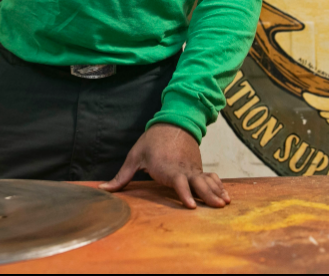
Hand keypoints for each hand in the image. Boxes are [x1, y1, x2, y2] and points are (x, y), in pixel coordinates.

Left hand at [99, 123, 229, 208]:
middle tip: (217, 207)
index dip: (184, 193)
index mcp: (167, 166)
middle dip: (207, 195)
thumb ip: (121, 176)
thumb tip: (103, 189)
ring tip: (225, 204)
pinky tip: (226, 196)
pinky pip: (210, 177)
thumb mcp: (135, 155)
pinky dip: (218, 186)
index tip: (191, 205)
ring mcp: (192, 168)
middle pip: (198, 183)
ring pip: (207, 181)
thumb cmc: (152, 140)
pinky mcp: (197, 167)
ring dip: (216, 192)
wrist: (173, 121)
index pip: (178, 181)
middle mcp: (182, 168)